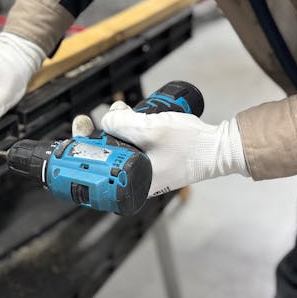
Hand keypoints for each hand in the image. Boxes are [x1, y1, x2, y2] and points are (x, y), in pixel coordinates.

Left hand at [73, 101, 249, 195]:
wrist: (219, 148)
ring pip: (117, 150)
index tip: (77, 133)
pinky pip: (130, 148)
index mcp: (133, 185)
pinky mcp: (150, 162)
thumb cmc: (191, 145)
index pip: (96, 172)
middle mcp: (136, 182)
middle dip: (95, 135)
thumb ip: (123, 125)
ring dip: (113, 129)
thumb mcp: (151, 130)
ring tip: (118, 112)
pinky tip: (130, 118)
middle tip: (86, 120)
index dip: (81, 151)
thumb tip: (105, 120)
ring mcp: (143, 172)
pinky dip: (127, 133)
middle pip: (103, 158)